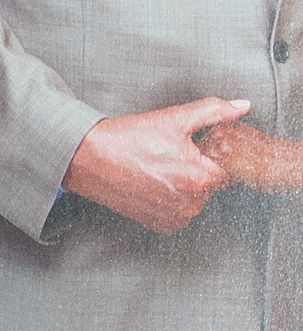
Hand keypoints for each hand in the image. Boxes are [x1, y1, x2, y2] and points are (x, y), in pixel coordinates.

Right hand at [62, 97, 252, 231]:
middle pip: (212, 185)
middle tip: (173, 154)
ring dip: (186, 186)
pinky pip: (179, 212)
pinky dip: (172, 199)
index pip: (229, 170)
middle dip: (199, 169)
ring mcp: (173, 216)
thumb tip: (241, 107)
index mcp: (198, 177)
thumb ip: (214, 112)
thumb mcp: (174, 119)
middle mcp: (189, 203)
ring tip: (160, 167)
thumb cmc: (127, 140)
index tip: (198, 147)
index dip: (216, 156)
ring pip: (196, 199)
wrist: (89, 159)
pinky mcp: (158, 224)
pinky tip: (154, 182)